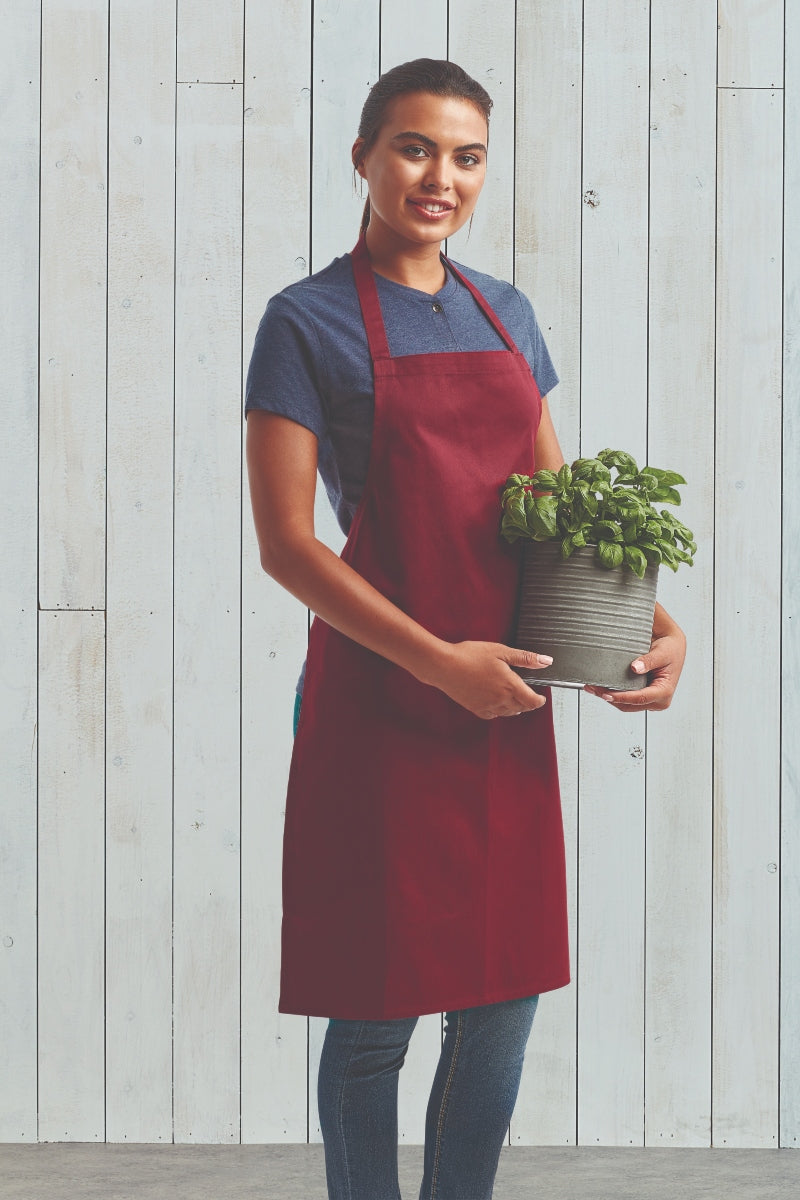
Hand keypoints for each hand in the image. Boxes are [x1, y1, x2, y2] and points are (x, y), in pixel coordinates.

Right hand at [430, 641, 552, 718]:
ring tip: (512, 697)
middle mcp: (501, 699)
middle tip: (527, 694)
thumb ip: (525, 658)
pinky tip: (495, 702)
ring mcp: (488, 706)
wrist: (444, 666)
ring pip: (508, 713)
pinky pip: (493, 715)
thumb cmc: (470, 655)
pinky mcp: (476, 709)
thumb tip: (546, 661)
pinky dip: (499, 711)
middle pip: (522, 708)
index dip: (540, 700)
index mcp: (510, 686)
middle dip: (527, 702)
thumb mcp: (501, 651)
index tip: (541, 697)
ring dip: (514, 707)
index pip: (532, 701)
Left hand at [585, 604, 685, 712]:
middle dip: (610, 698)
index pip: (640, 698)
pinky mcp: (643, 696)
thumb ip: (649, 660)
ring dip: (609, 697)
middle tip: (592, 688)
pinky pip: (626, 699)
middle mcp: (658, 700)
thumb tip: (635, 668)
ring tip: (592, 688)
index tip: (606, 694)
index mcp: (665, 691)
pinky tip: (601, 687)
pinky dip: (613, 694)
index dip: (621, 697)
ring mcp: (650, 700)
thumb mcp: (662, 652)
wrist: (672, 646)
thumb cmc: (670, 649)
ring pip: (625, 705)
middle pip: (629, 705)